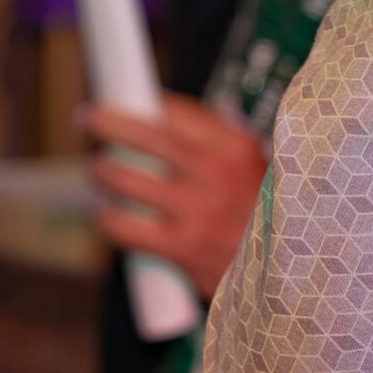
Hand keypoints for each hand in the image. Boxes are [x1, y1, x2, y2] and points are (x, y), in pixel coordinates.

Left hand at [83, 96, 268, 300]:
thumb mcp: (258, 167)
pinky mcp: (181, 248)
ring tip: (97, 170)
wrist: (286, 274)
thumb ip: (222, 137)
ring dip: (102, 172)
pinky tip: (106, 215)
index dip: (141, 103)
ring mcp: (197, 211)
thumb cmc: (266, 216)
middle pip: (146, 137)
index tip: (121, 98)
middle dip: (108, 123)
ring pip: (127, 180)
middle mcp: (215, 173)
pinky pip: (126, 227)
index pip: (175, 112)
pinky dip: (108, 219)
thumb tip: (174, 113)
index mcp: (234, 147)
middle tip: (86, 119)